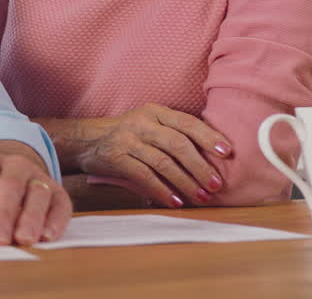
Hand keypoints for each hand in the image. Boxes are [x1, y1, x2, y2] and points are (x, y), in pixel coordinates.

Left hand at [0, 140, 70, 245]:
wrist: (9, 165)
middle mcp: (12, 166)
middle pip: (7, 188)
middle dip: (1, 216)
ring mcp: (36, 177)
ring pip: (36, 194)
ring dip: (31, 218)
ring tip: (24, 240)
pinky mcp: (56, 192)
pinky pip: (60, 204)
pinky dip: (56, 220)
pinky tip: (48, 236)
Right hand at [76, 103, 231, 207]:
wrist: (85, 140)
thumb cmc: (126, 135)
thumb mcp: (148, 124)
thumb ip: (173, 134)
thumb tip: (210, 159)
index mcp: (155, 112)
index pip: (187, 122)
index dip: (208, 137)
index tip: (227, 152)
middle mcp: (142, 123)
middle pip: (178, 144)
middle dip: (200, 166)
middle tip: (216, 184)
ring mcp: (128, 139)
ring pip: (163, 162)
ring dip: (185, 182)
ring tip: (200, 196)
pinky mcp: (116, 157)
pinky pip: (144, 175)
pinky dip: (162, 190)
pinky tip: (175, 201)